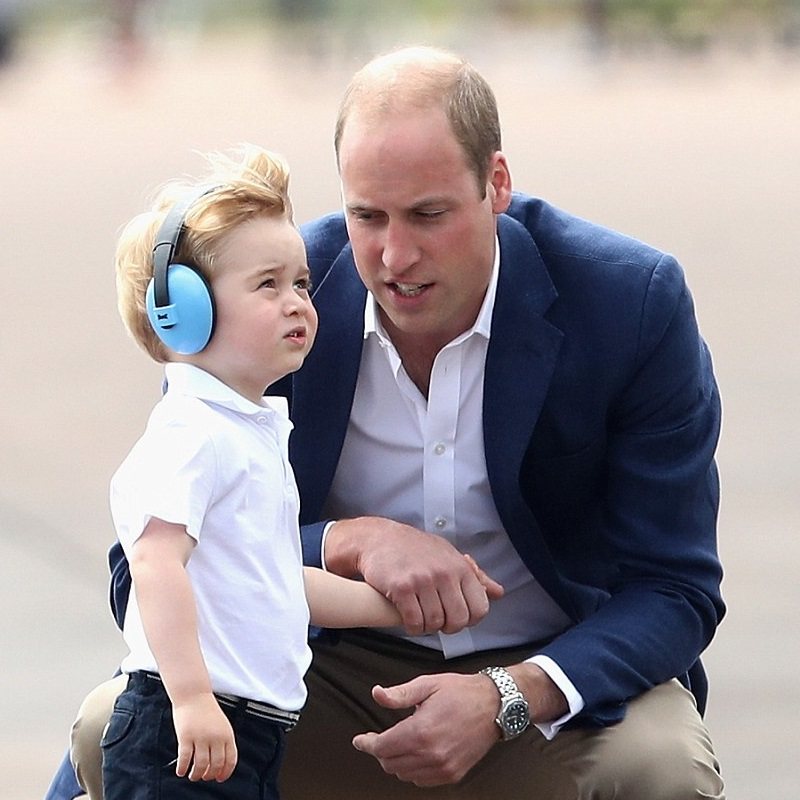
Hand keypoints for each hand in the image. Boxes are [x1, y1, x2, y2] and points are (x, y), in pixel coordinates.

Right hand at [172, 693, 236, 781]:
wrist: (194, 695)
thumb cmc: (207, 710)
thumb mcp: (222, 725)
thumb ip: (223, 742)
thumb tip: (220, 765)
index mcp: (227, 734)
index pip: (230, 760)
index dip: (225, 773)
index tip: (219, 778)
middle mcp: (215, 737)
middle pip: (215, 765)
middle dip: (209, 775)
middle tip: (204, 776)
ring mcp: (201, 737)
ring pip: (201, 765)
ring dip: (196, 775)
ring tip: (193, 776)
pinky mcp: (186, 737)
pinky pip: (185, 759)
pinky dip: (182, 768)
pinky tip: (181, 771)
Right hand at [326, 517, 503, 634]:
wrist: (379, 538)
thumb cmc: (416, 548)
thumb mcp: (449, 556)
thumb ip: (475, 576)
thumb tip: (498, 593)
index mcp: (460, 567)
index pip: (480, 608)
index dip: (469, 619)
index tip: (455, 616)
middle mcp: (444, 573)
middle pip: (458, 620)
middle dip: (448, 627)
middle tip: (437, 620)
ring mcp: (422, 580)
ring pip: (435, 623)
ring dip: (427, 626)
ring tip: (421, 616)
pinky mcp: (401, 588)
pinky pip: (414, 622)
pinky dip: (412, 626)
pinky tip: (409, 619)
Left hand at [351, 673, 499, 786]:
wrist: (494, 706)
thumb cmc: (462, 693)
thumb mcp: (427, 685)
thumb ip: (399, 694)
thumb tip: (377, 694)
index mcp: (421, 731)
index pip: (382, 747)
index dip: (367, 743)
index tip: (360, 741)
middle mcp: (430, 754)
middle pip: (390, 764)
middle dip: (380, 751)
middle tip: (380, 738)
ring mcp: (442, 767)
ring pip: (404, 774)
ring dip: (396, 761)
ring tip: (400, 743)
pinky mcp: (452, 774)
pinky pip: (421, 781)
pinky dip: (412, 770)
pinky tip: (415, 754)